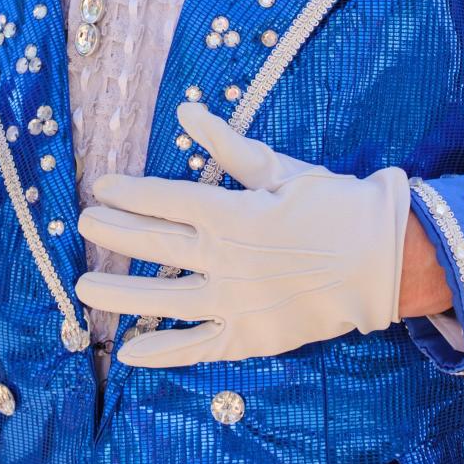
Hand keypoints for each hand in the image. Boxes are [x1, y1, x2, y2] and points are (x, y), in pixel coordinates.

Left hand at [76, 102, 409, 367]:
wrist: (380, 260)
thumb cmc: (329, 205)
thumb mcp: (278, 168)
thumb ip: (228, 145)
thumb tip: (187, 111)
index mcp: (231, 212)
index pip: (165, 200)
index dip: (129, 193)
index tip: (102, 187)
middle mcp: (225, 258)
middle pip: (155, 245)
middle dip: (114, 233)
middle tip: (83, 223)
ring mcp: (234, 302)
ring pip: (163, 300)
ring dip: (120, 294)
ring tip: (83, 287)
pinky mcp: (249, 338)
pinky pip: (196, 348)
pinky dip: (162, 352)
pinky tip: (129, 351)